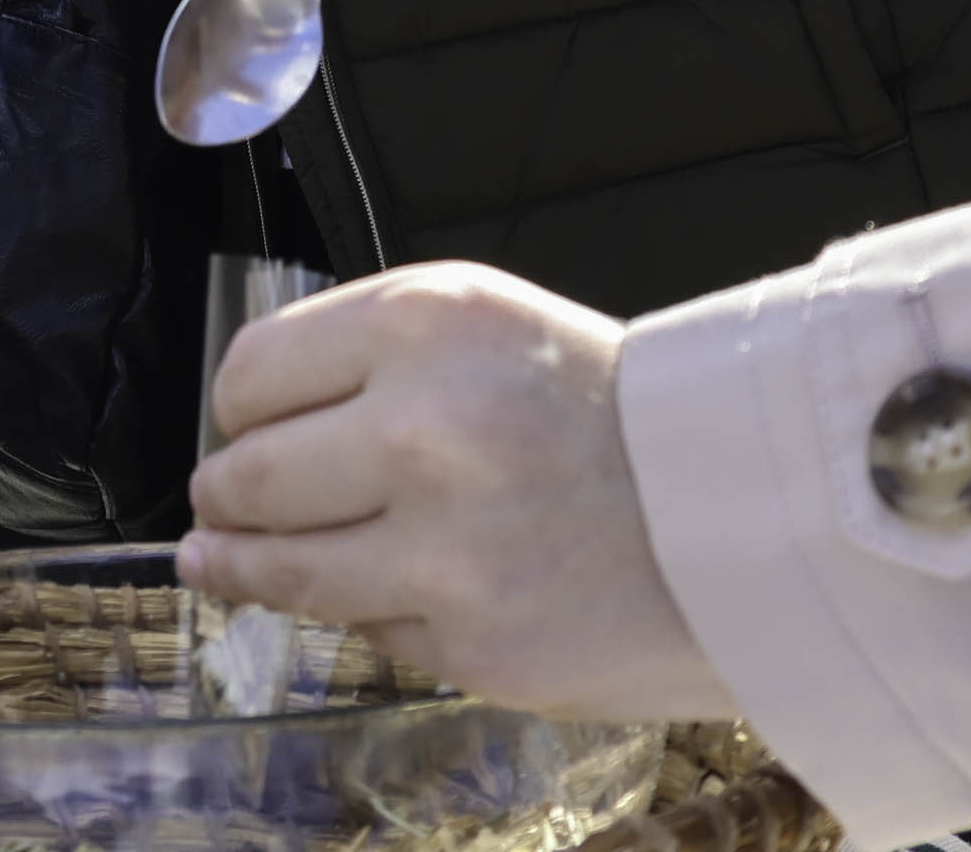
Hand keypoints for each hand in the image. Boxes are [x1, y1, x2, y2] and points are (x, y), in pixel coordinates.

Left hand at [176, 263, 728, 719]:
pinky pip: (367, 630)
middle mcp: (422, 431)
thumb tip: (236, 435)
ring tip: (230, 560)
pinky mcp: (470, 645)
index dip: (241, 411)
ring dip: (249, 568)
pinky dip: (372, 612)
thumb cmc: (598, 408)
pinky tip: (405, 588)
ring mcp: (444, 550)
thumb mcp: (479, 326)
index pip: (249, 376)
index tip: (249, 428)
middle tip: (232, 503)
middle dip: (230, 496)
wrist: (740, 505)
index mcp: (422, 327)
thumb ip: (359, 361)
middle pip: (244, 479)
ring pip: (282, 570)